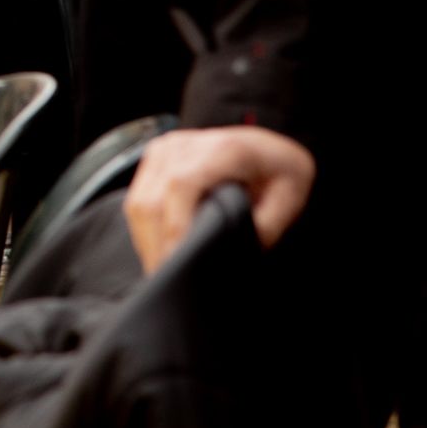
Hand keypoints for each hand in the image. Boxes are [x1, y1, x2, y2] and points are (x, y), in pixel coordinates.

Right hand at [124, 127, 315, 271]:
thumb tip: (230, 256)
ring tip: (161, 271)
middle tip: (166, 283)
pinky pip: (137, 199)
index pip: (181, 186)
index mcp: (222, 150)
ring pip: (137, 202)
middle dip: (154, 247)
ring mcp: (165, 149)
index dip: (174, 229)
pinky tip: (158, 249)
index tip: (177, 267)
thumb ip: (263, 228)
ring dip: (145, 242)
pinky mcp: (154, 159)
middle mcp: (185, 144)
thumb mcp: (289, 201)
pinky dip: (144, 229)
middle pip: (150, 199)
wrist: (267, 147)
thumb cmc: (280, 173)